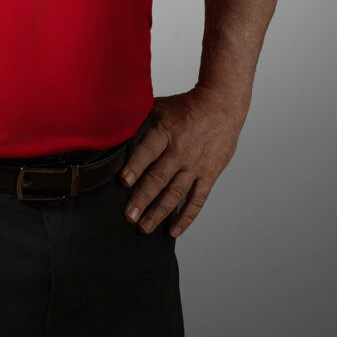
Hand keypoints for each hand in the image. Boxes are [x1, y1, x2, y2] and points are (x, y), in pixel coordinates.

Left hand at [119, 88, 246, 237]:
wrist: (221, 105)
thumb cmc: (186, 106)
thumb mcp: (159, 106)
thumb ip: (140, 121)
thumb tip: (114, 129)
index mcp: (166, 131)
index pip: (149, 150)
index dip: (136, 165)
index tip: (124, 181)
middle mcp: (180, 150)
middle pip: (159, 177)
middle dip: (142, 199)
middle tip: (128, 216)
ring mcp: (196, 165)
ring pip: (175, 193)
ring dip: (159, 212)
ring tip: (144, 227)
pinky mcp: (209, 175)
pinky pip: (197, 200)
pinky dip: (185, 217)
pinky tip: (173, 230)